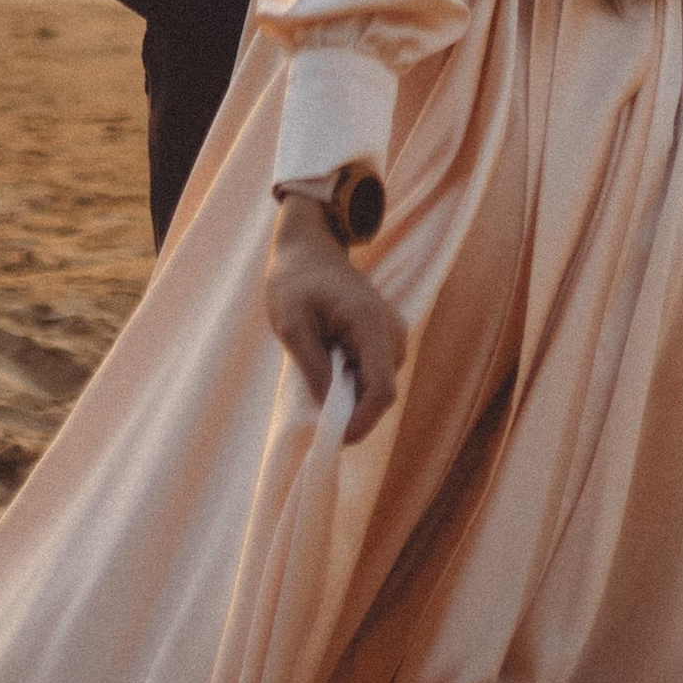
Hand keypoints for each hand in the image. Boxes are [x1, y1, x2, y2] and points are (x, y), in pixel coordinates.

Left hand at [265, 194, 405, 442]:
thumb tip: (330, 409)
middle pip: (383, 391)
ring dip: (352, 392)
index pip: (381, 389)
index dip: (363, 421)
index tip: (334, 437)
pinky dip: (354, 378)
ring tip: (319, 367)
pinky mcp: (385, 334)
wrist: (308, 246)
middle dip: (354, 408)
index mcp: (369, 322)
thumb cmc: (294, 280)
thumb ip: (312, 366)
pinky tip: (329, 359)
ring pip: (380, 384)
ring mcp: (392, 330)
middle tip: (316, 400)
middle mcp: (391, 328)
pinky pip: (375, 371)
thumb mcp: (290, 323)